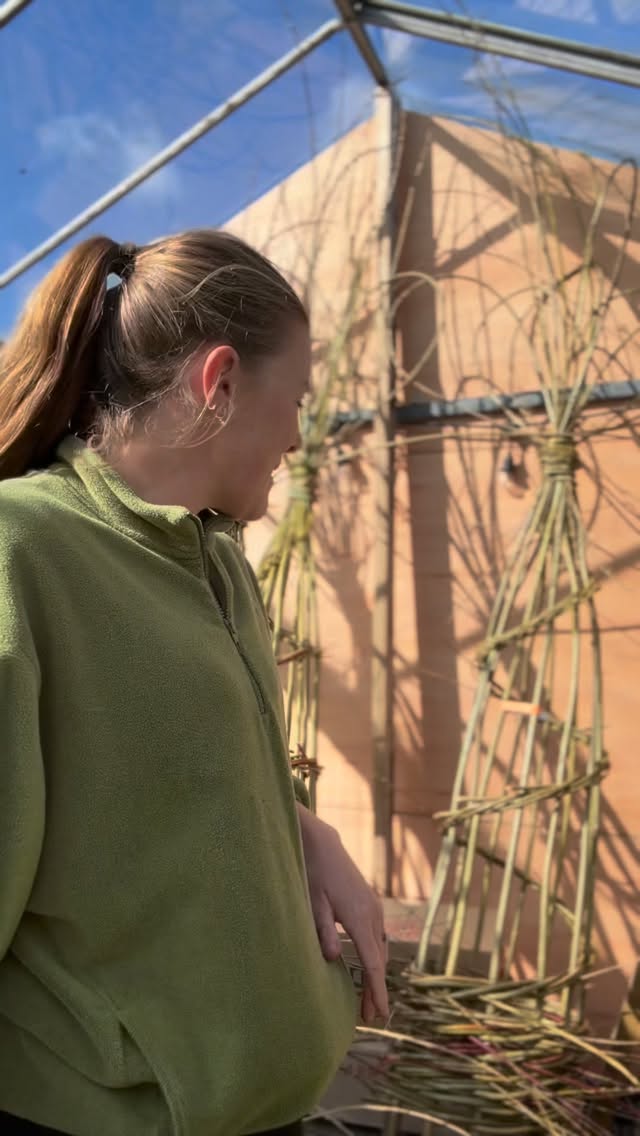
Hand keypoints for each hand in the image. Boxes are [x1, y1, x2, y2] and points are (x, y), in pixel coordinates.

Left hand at [296, 803, 388, 1023]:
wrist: (322, 843)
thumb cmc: (313, 872)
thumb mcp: (313, 902)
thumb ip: (322, 930)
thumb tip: (332, 959)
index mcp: (359, 917)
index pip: (372, 962)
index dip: (377, 990)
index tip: (380, 1013)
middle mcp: (372, 914)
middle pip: (378, 959)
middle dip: (376, 989)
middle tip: (369, 1017)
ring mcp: (374, 907)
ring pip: (380, 948)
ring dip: (376, 974)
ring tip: (368, 999)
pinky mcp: (370, 903)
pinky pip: (378, 936)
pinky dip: (376, 956)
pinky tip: (370, 967)